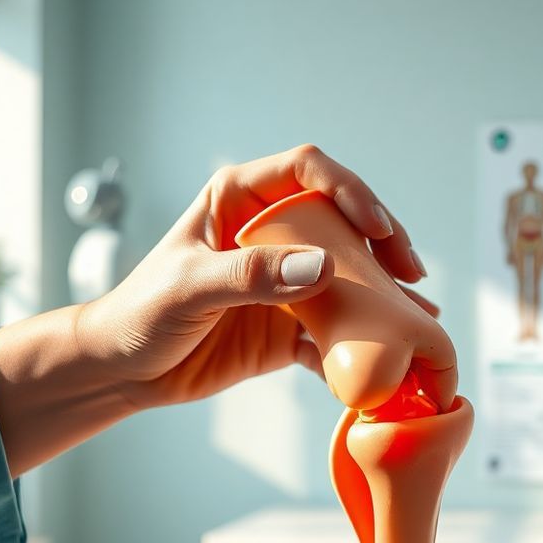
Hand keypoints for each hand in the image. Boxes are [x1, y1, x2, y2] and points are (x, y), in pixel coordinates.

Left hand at [76, 145, 426, 409]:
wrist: (121, 371)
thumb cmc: (139, 314)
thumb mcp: (189, 289)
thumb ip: (253, 276)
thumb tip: (324, 267)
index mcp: (241, 200)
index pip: (308, 171)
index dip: (349, 191)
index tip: (376, 230)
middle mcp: (271, 233)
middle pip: (343, 223)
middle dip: (383, 247)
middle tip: (411, 276)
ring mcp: (284, 280)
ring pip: (349, 279)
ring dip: (384, 299)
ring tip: (421, 319)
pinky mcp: (290, 326)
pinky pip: (337, 331)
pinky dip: (362, 345)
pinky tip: (386, 361)